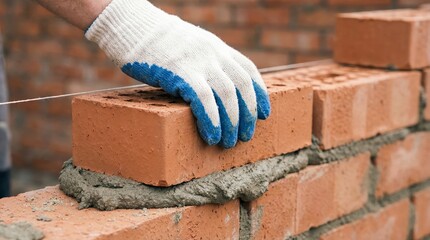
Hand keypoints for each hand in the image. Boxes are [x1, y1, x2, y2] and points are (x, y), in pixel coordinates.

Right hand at [85, 0, 270, 147]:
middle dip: (248, 114)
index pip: (248, 70)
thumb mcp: (190, 47)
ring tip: (229, 142)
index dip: (259, 94)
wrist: (132, 25)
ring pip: (226, 94)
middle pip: (242, 86)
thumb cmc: (157, 43)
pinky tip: (213, 135)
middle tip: (246, 136)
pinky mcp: (180, 71)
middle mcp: (213, 53)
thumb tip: (212, 89)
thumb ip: (204, 63)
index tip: (265, 114)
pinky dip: (212, 119)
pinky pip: (203, 98)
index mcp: (217, 47)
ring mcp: (198, 61)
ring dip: (231, 122)